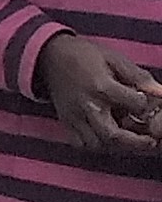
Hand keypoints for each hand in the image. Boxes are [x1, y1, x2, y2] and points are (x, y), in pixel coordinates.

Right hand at [38, 33, 161, 159]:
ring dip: (117, 146)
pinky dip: (96, 145)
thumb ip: (139, 77)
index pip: (135, 105)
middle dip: (136, 143)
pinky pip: (81, 143)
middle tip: (150, 142)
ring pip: (97, 144)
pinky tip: (107, 138)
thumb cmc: (84, 55)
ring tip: (130, 140)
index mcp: (102, 87)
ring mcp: (74, 116)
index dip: (148, 106)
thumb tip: (159, 91)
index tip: (150, 104)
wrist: (50, 57)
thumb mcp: (115, 59)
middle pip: (113, 135)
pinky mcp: (66, 121)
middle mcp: (87, 105)